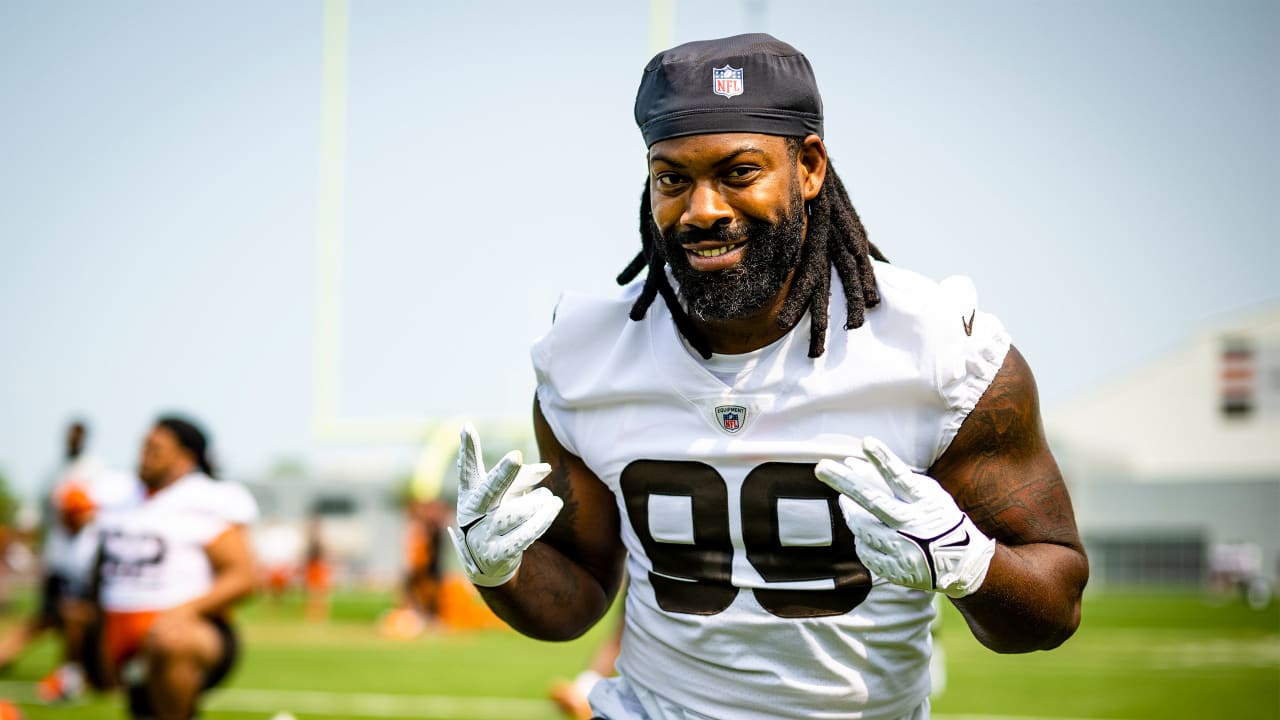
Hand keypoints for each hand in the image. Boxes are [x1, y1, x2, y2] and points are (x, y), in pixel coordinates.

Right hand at [447, 422, 562, 586]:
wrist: (487, 561)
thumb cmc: (496, 515)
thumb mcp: (504, 494)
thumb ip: (522, 477)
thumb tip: (546, 468)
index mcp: (470, 493)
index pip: (468, 468)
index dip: (467, 449)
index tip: (468, 427)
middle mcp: (472, 513)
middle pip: (488, 490)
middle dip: (502, 474)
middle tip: (516, 456)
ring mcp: (482, 535)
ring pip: (514, 513)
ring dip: (536, 502)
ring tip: (548, 497)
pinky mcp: (497, 554)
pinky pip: (525, 535)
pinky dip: (542, 519)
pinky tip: (553, 507)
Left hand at [815, 437, 994, 597]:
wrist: (963, 563)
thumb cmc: (938, 517)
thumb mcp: (925, 494)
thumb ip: (891, 480)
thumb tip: (852, 463)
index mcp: (925, 503)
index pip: (901, 478)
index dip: (884, 460)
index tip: (866, 441)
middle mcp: (914, 526)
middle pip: (873, 501)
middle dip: (846, 482)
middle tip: (821, 467)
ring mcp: (904, 550)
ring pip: (861, 526)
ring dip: (850, 510)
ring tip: (846, 500)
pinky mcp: (895, 569)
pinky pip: (864, 548)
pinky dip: (862, 537)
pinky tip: (868, 531)